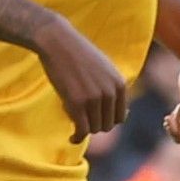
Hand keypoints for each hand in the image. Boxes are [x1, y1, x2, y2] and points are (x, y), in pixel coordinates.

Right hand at [31, 21, 130, 139]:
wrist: (58, 42)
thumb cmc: (79, 55)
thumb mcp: (105, 69)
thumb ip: (112, 89)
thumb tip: (121, 114)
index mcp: (120, 84)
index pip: (120, 116)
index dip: (107, 121)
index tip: (95, 121)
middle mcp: (110, 92)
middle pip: (107, 125)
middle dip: (94, 125)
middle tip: (81, 119)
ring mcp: (94, 98)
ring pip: (94, 128)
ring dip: (84, 128)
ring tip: (73, 118)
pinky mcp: (76, 102)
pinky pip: (82, 130)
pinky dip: (77, 138)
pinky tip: (72, 138)